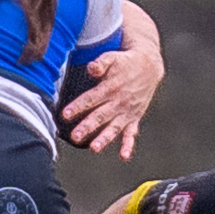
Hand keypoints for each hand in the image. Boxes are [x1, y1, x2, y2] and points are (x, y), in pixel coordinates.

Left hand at [62, 0, 164, 158]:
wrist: (149, 66)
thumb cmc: (125, 62)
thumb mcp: (113, 57)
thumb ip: (101, 63)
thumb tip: (91, 68)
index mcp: (110, 87)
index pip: (91, 99)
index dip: (78, 106)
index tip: (65, 114)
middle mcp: (119, 102)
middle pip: (100, 116)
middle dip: (87, 126)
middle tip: (75, 136)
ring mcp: (127, 112)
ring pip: (114, 127)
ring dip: (104, 138)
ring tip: (95, 148)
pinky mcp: (134, 117)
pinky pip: (131, 133)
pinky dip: (128, 145)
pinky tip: (124, 156)